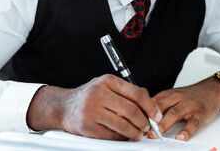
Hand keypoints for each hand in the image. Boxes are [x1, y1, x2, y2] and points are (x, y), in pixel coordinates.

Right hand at [27, 74, 161, 140]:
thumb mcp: (106, 86)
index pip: (136, 93)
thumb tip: (150, 105)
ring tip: (138, 133)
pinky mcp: (87, 127)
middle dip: (144, 122)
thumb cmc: (89, 96)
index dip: (151, 106)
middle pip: (132, 110)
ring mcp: (92, 110)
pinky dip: (122, 138)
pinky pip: (112, 135)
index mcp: (107, 81)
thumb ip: (125, 92)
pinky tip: (124, 136)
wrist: (63, 106)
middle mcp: (99, 93)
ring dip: (135, 132)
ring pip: (123, 125)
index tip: (156, 115)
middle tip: (148, 126)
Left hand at [147, 77, 219, 140]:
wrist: (211, 90)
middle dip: (151, 119)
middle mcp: (177, 98)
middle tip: (143, 130)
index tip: (135, 121)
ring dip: (164, 124)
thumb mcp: (172, 96)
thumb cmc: (190, 95)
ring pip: (175, 113)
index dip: (142, 112)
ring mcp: (189, 105)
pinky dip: (186, 131)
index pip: (152, 102)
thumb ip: (159, 104)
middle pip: (161, 107)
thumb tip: (142, 114)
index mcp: (168, 94)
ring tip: (157, 134)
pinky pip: (193, 123)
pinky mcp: (200, 113)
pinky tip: (180, 137)